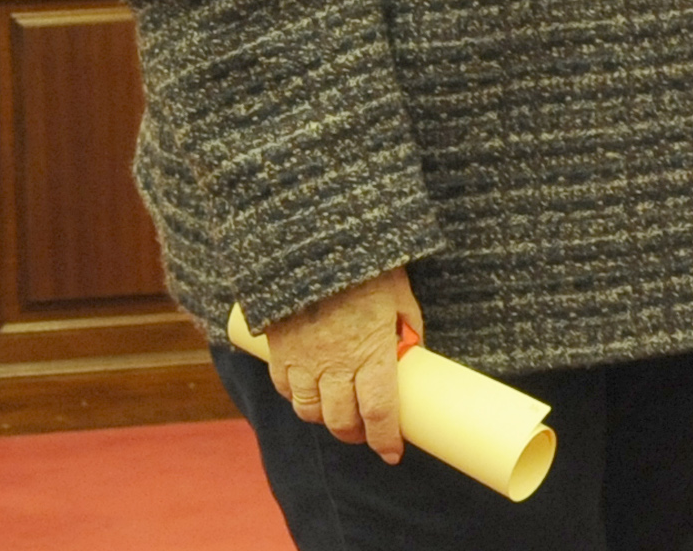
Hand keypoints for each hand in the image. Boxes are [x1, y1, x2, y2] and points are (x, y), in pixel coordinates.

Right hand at [263, 266, 423, 462]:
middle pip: (342, 421)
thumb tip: (412, 348)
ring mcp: (304, 359)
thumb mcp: (400, 292)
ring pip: (309, 411)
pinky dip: (297, 396)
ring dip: (325, 418)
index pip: (380, 413)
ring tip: (338, 412)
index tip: (392, 453)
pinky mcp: (279, 349)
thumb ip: (407, 325)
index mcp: (372, 353)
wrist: (312, 240)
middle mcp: (336, 365)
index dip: (386, 440)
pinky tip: (309, 390)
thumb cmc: (366, 263)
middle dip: (355, 435)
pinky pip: (285, 388)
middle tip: (365, 433)